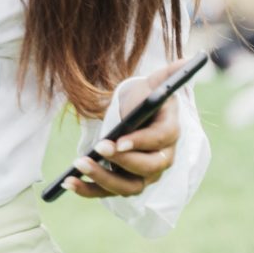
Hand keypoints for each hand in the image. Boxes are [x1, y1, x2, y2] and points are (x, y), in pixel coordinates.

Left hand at [66, 65, 183, 199]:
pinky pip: (108, 192)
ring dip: (103, 179)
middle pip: (147, 168)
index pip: (160, 140)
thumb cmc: (145, 100)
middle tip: (97, 148)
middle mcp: (162, 159)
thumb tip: (186, 59)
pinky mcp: (126, 184)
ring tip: (78, 164)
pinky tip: (67, 182)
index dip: (141, 142)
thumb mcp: (154, 84)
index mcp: (171, 132)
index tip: (119, 140)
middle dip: (122, 160)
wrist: (136, 118)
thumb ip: (168, 74)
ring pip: (128, 186)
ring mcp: (145, 176)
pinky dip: (88, 190)